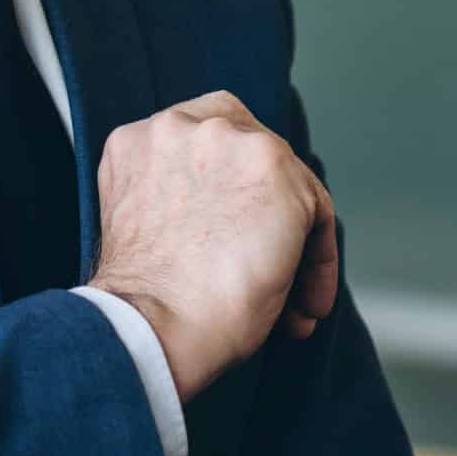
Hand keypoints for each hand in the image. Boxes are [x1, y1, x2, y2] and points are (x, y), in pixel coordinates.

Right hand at [85, 91, 338, 405]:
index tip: (237, 243)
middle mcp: (179, 125)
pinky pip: (317, 210)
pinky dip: (318, 261)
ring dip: (295, 240)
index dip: (228, 194)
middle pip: (249, 153)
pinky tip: (305, 307)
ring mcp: (228, 140)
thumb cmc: (143, 303)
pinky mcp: (274, 167)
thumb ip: (178, 195)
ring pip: (287, 182)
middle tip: (273, 267)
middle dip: (267, 211)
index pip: (203, 146)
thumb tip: (238, 219)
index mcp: (138, 141)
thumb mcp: (145, 223)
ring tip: (293, 301)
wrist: (150, 329)